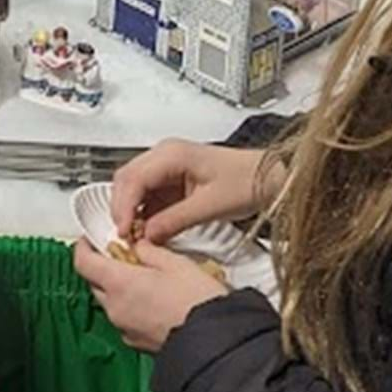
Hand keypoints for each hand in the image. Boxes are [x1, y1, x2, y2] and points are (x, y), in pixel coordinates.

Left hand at [73, 235, 226, 352]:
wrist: (214, 342)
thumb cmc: (197, 302)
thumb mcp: (176, 263)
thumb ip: (149, 250)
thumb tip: (138, 246)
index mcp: (119, 283)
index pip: (83, 262)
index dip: (84, 247)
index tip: (90, 239)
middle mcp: (115, 308)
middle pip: (94, 282)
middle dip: (103, 267)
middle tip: (122, 255)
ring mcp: (124, 328)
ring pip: (110, 302)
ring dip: (118, 289)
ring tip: (144, 279)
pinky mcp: (136, 343)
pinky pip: (124, 320)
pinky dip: (131, 308)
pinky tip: (153, 302)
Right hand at [111, 138, 269, 244]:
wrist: (269, 178)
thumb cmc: (247, 181)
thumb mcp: (211, 206)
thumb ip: (175, 220)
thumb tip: (148, 235)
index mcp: (172, 154)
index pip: (133, 179)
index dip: (123, 207)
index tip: (122, 231)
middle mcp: (165, 156)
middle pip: (127, 181)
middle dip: (121, 209)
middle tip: (124, 237)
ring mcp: (167, 168)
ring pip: (135, 189)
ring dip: (132, 213)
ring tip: (135, 237)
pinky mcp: (173, 182)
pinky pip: (149, 197)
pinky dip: (145, 215)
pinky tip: (148, 232)